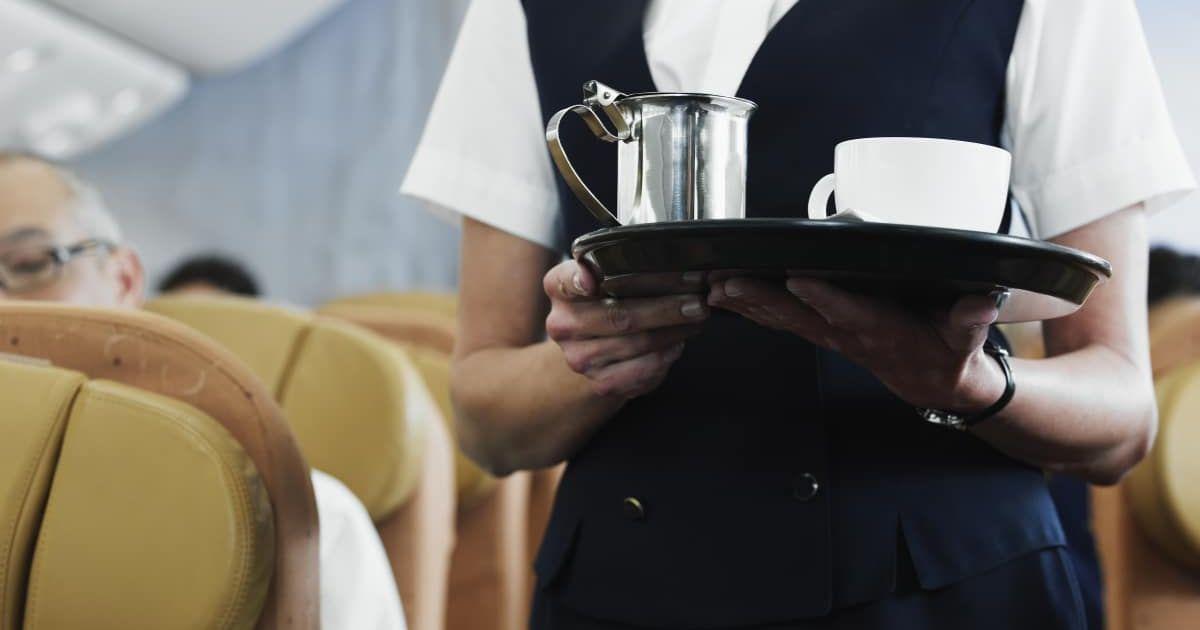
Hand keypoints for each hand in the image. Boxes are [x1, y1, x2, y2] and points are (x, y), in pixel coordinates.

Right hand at [544, 261, 708, 398]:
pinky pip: (643, 370)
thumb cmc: (608, 301)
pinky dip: (666, 355)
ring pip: (637, 343)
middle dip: (665, 307)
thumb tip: (674, 261)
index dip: (578, 280)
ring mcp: (579, 357)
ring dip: (674, 330)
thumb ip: (621, 265)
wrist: (593, 349)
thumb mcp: (605, 276)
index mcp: (559, 288)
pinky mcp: (600, 382)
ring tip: (697, 317)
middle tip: (698, 301)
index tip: (591, 280)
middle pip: (618, 315)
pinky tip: (678, 343)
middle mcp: (562, 324)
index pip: (566, 281)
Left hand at [708, 276, 1006, 412]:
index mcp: (881, 330)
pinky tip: (723, 297)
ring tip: (713, 288)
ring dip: (746, 304)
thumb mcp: (966, 338)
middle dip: (761, 299)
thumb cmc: (947, 351)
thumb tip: (981, 302)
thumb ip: (970, 320)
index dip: (824, 298)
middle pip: (799, 315)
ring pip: (782, 319)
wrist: (934, 382)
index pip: (849, 312)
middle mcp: (847, 334)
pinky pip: (780, 321)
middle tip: (727, 284)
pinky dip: (750, 309)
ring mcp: (829, 336)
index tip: (798, 280)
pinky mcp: (820, 333)